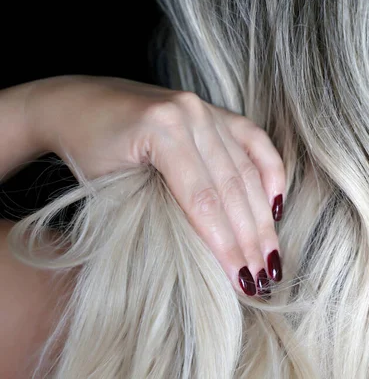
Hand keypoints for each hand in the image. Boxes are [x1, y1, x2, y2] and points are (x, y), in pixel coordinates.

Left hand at [25, 75, 284, 296]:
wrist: (78, 103)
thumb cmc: (87, 149)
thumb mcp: (111, 185)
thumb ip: (158, 210)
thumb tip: (203, 253)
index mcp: (162, 128)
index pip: (203, 199)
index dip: (225, 244)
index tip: (242, 280)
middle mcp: (192, 113)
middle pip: (231, 187)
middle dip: (249, 238)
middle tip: (264, 277)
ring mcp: (207, 109)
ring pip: (246, 171)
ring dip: (262, 217)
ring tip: (271, 255)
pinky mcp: (215, 111)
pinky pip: (255, 141)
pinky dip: (270, 173)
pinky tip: (276, 206)